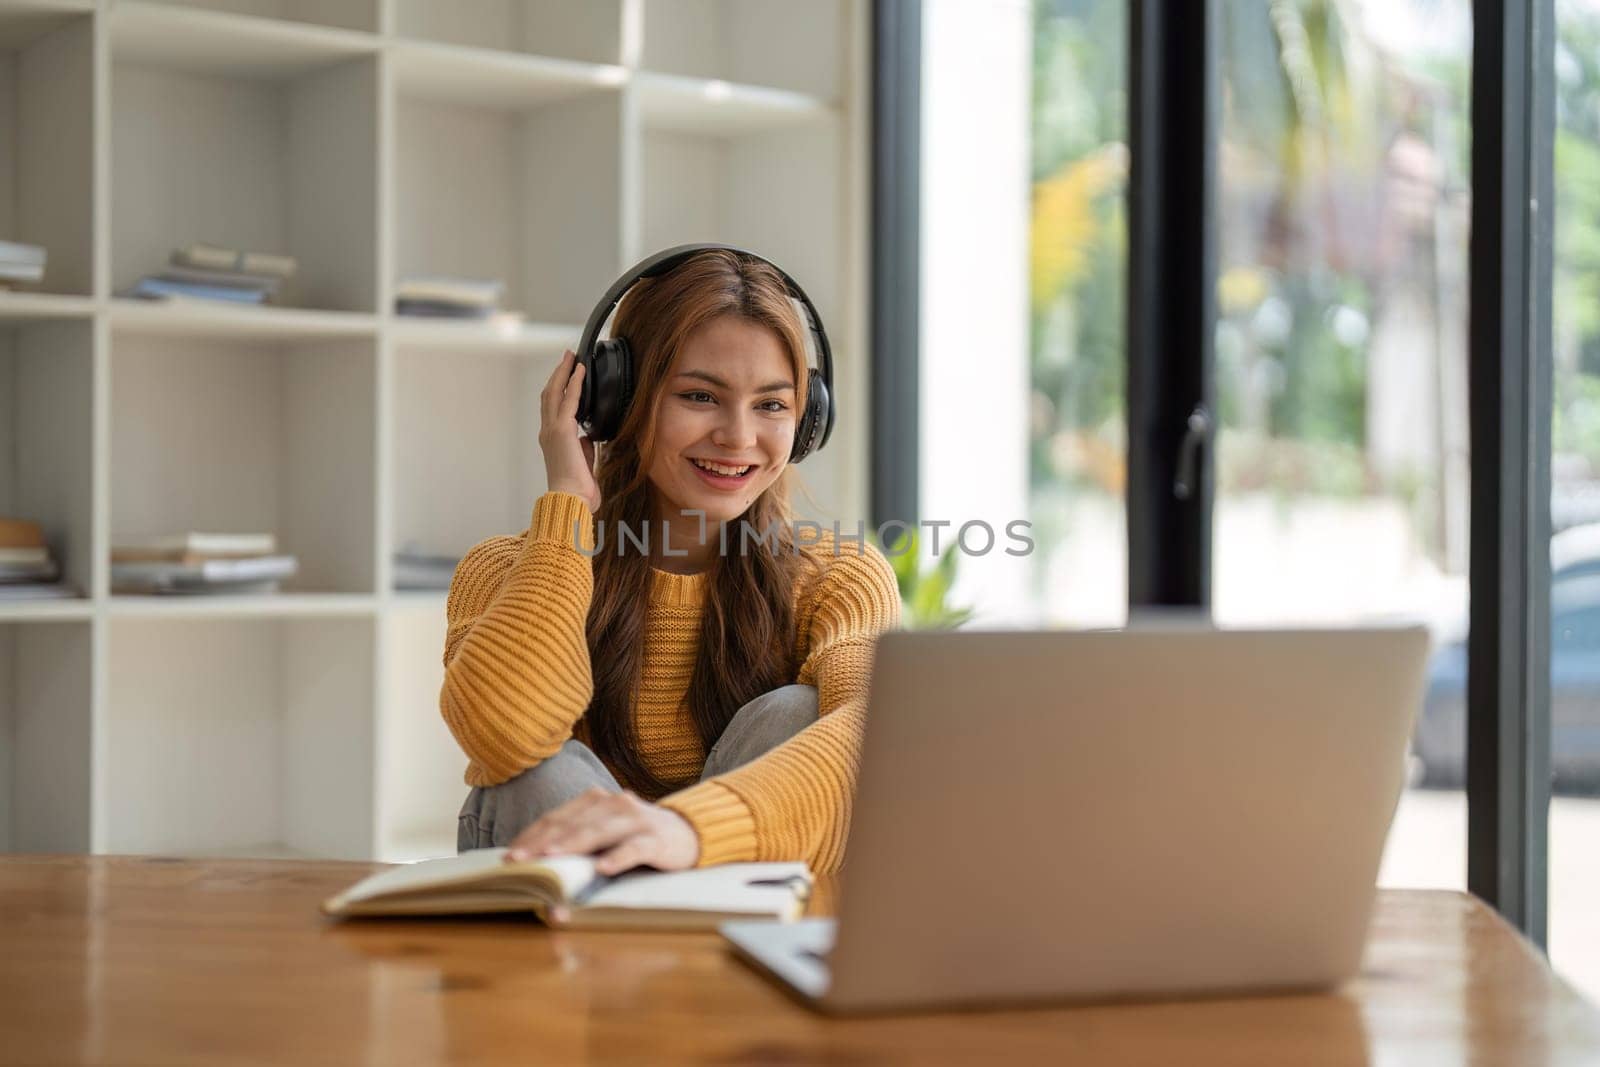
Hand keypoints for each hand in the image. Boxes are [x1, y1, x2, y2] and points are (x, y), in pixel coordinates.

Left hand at [506, 787, 700, 875]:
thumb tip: (535, 866)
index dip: (531, 836)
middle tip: (520, 862)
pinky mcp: (656, 838)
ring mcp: (636, 819)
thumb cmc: (636, 837)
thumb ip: (577, 842)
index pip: (556, 818)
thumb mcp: (605, 834)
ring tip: (552, 858)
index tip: (509, 857)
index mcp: (596, 801)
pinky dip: (618, 857)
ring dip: (573, 845)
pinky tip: (604, 868)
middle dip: (542, 843)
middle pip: (572, 824)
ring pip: (599, 831)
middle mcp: (613, 804)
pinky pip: (635, 847)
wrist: (688, 833)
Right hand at [539, 350, 600, 513]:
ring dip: (564, 372)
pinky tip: (581, 371)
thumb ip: (584, 447)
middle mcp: (548, 432)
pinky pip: (569, 400)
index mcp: (552, 440)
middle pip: (549, 395)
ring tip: (571, 357)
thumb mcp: (583, 463)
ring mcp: (552, 429)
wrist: (571, 499)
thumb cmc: (578, 489)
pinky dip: (575, 383)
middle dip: (557, 374)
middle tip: (567, 357)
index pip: (552, 408)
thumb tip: (588, 436)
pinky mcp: (562, 430)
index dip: (558, 390)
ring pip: (554, 392)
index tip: (566, 375)